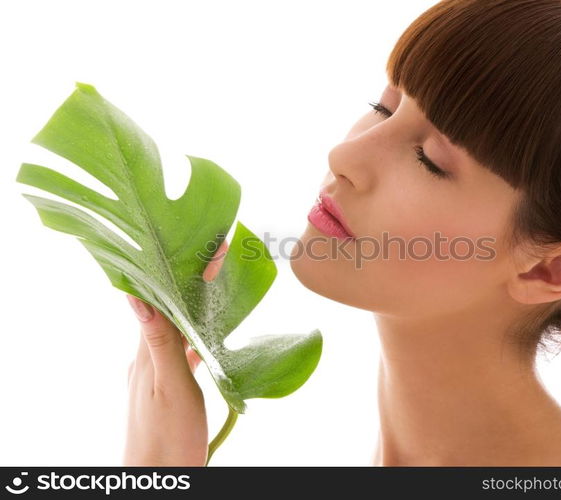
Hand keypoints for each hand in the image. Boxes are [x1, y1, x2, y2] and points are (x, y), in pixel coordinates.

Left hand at [123, 240, 228, 465]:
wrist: (160, 480)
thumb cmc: (167, 437)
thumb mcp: (169, 387)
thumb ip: (159, 343)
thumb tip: (135, 296)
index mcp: (145, 354)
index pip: (159, 300)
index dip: (176, 272)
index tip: (202, 247)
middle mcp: (146, 360)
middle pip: (167, 311)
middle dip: (186, 284)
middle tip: (213, 259)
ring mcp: (155, 375)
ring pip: (175, 332)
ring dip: (192, 310)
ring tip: (215, 289)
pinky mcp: (168, 390)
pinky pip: (182, 354)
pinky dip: (196, 340)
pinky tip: (209, 340)